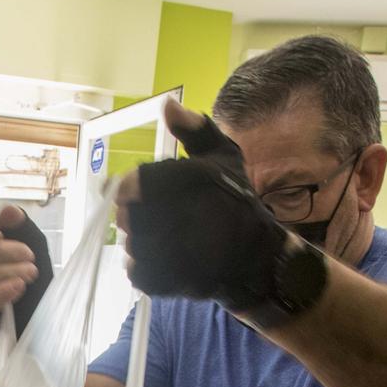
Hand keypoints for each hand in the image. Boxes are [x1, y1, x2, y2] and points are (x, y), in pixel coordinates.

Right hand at [0, 206, 53, 331]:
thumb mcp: (34, 242)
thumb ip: (21, 226)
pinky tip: (18, 286)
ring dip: (7, 273)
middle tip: (30, 255)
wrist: (45, 303)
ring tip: (31, 271)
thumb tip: (8, 211)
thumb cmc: (34, 268)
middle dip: (5, 254)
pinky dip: (0, 291)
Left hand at [118, 99, 293, 309]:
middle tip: (141, 216)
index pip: (140, 182)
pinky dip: (140, 267)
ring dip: (136, 240)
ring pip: (133, 246)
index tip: (128, 191)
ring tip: (154, 236)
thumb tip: (168, 105)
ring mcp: (187, 253)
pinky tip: (156, 257)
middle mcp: (192, 215)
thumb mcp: (223, 156)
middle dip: (131, 215)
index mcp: (198, 180)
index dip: (128, 188)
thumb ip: (195, 130)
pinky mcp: (181, 282)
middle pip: (130, 217)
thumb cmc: (236, 201)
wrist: (258, 257)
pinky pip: (140, 275)